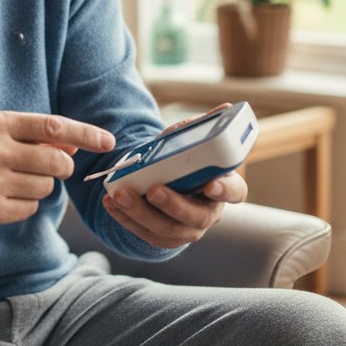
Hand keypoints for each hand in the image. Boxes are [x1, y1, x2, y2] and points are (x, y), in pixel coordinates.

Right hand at [0, 111, 115, 237]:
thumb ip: (28, 136)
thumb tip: (74, 144)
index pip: (53, 126)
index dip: (86, 135)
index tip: (109, 141)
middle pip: (56, 162)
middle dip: (61, 167)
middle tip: (49, 167)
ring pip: (45, 188)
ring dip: (38, 187)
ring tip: (10, 182)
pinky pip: (29, 209)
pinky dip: (23, 206)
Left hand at [101, 104, 247, 248]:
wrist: (161, 179)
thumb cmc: (182, 158)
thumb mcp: (190, 139)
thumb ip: (203, 127)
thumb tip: (226, 108)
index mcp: (223, 186)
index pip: (234, 192)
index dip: (224, 190)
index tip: (210, 185)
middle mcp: (209, 212)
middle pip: (197, 217)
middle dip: (173, 205)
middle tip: (153, 190)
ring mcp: (187, 229)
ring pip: (168, 229)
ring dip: (141, 213)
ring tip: (120, 194)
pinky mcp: (165, 237)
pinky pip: (146, 235)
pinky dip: (126, 219)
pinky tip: (111, 204)